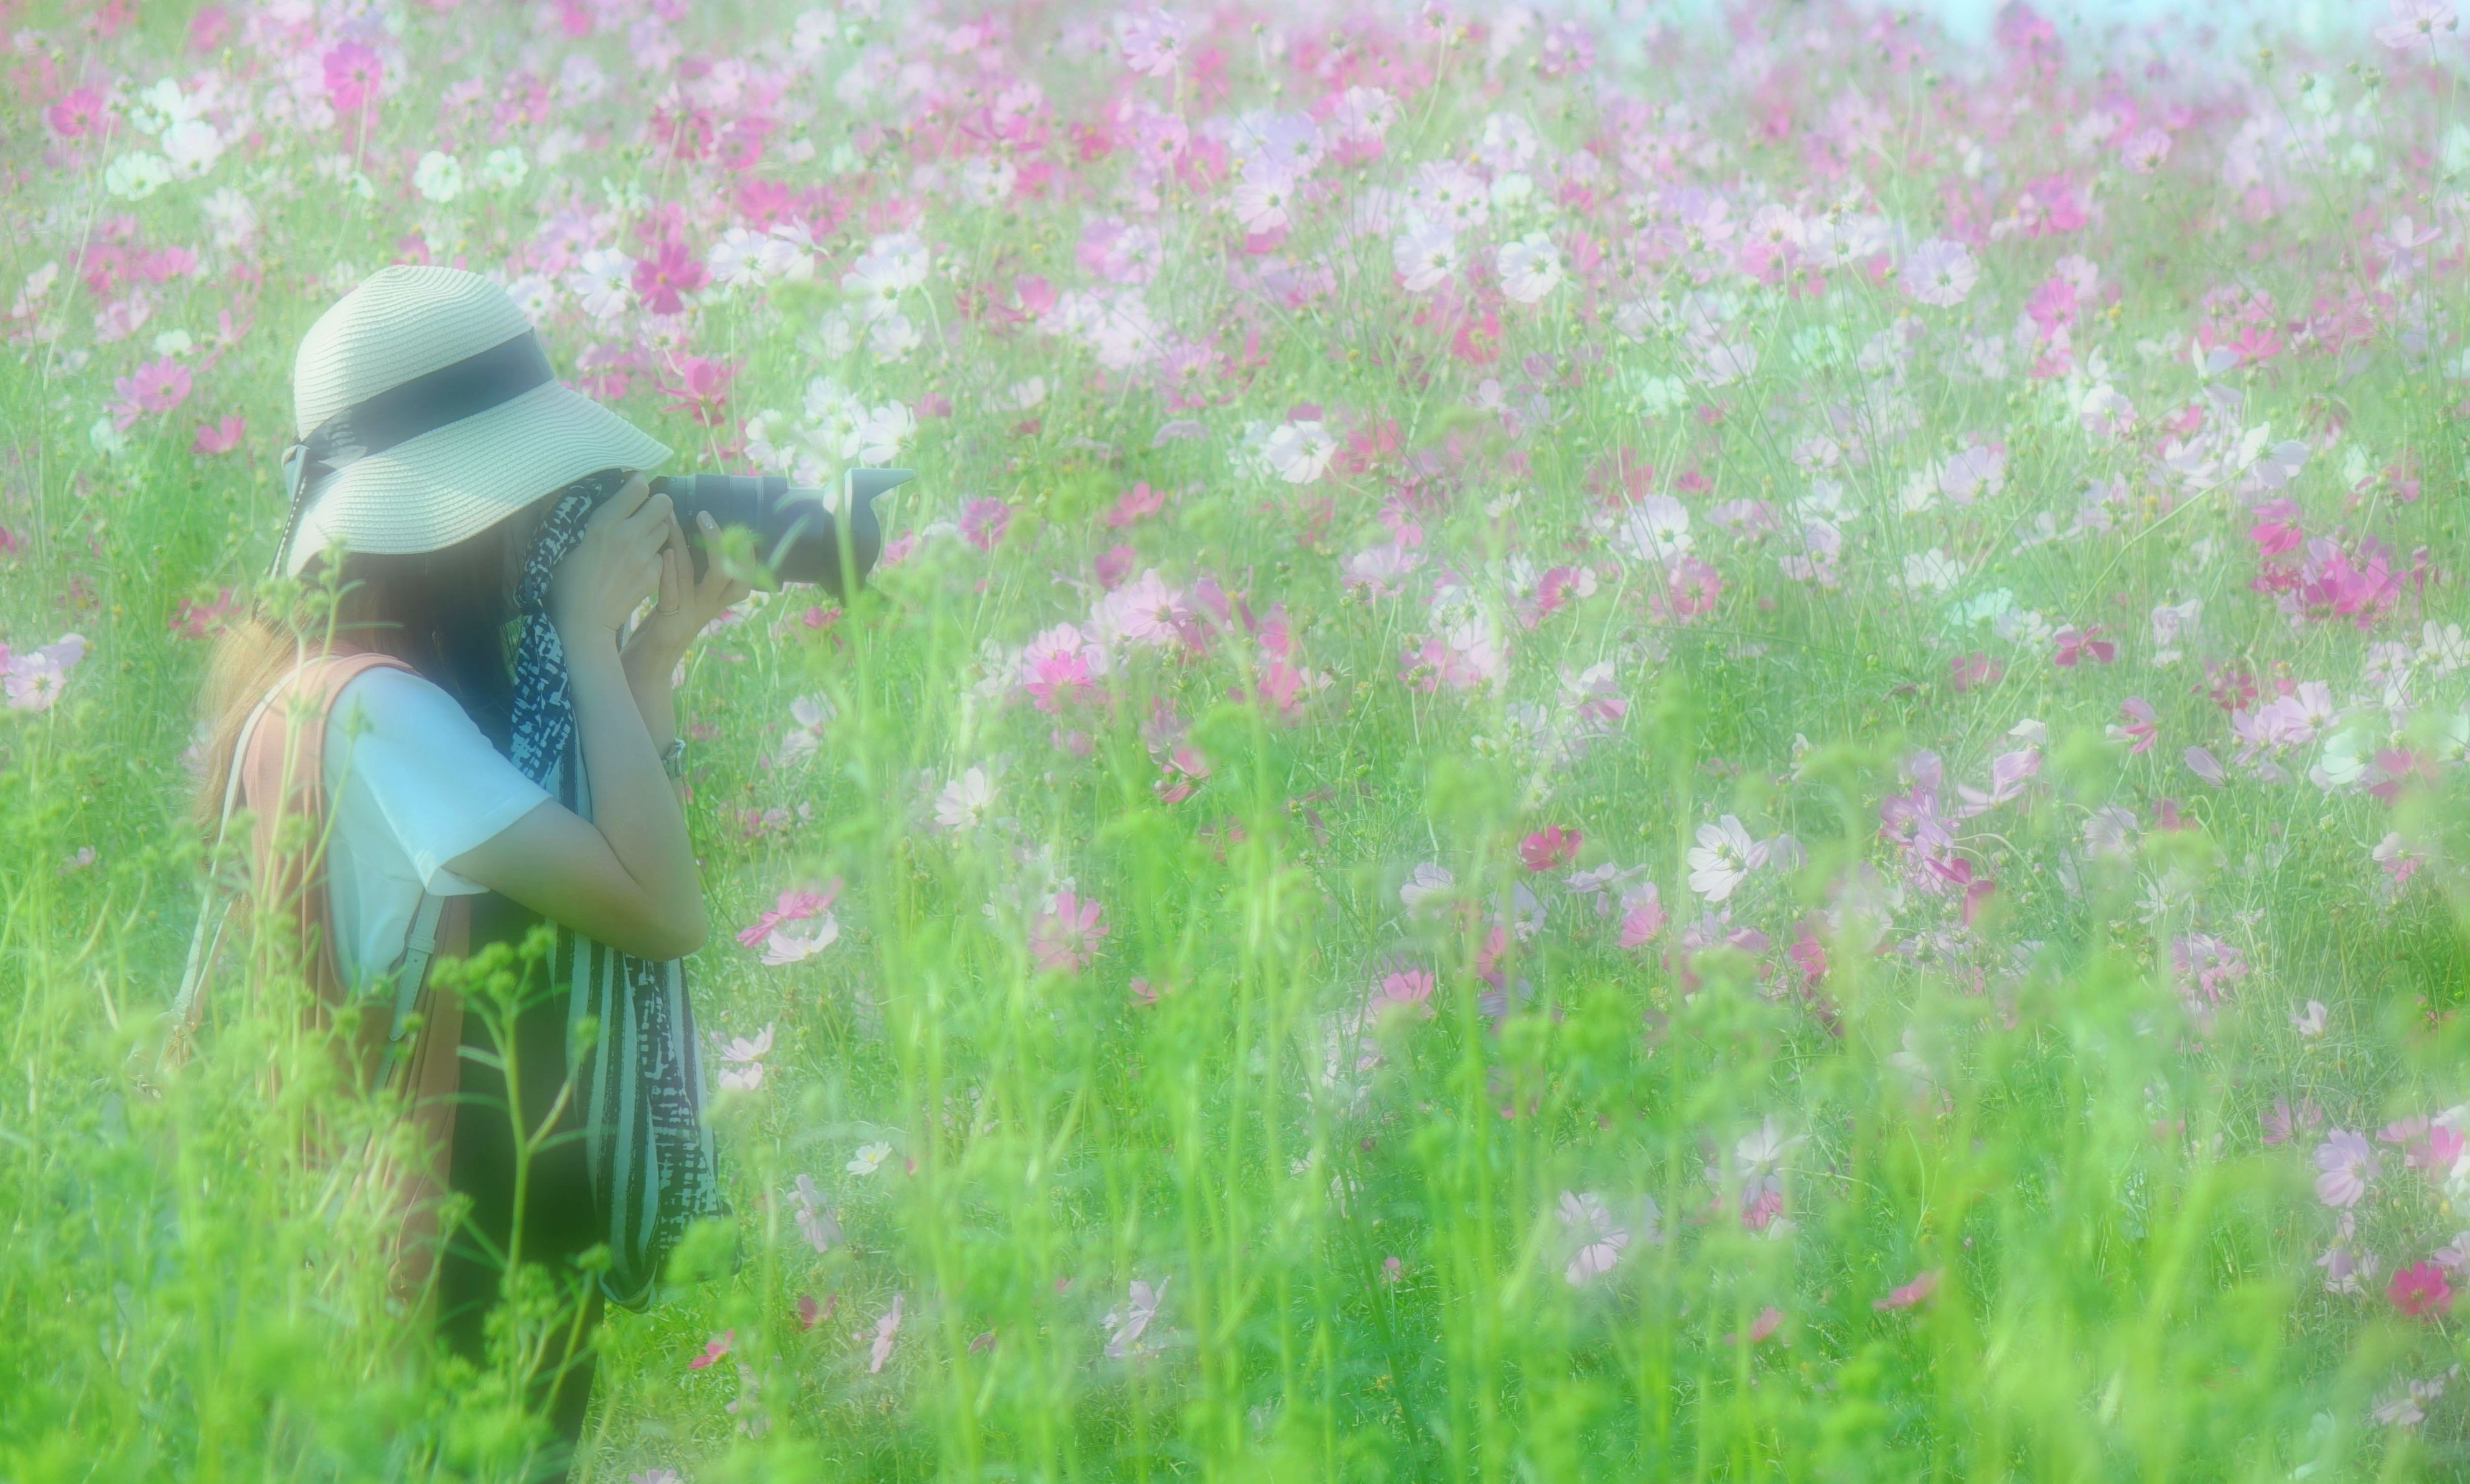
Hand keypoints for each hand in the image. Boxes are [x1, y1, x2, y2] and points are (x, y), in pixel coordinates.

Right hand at [545, 473, 673, 644]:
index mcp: (604, 522)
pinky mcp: (654, 574)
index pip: (639, 486)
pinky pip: (662, 555)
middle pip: (664, 503)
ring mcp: (645, 555)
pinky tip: (639, 565)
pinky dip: (655, 556)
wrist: (585, 621)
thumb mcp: (568, 543)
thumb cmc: (567, 581)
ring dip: (657, 529)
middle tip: (644, 513)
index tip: (634, 489)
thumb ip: (590, 519)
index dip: (638, 484)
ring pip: (667, 529)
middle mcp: (629, 535)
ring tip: (641, 539)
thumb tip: (605, 498)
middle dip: (656, 505)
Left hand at [623, 508, 754, 674]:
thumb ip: (691, 579)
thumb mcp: (685, 603)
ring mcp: (689, 615)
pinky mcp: (668, 622)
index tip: (744, 532)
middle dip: (724, 546)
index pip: (744, 580)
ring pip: (697, 577)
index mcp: (715, 604)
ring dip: (686, 543)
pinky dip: (670, 570)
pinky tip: (666, 552)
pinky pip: (672, 592)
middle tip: (707, 517)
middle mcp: (707, 609)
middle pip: (732, 578)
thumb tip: (691, 543)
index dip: (748, 558)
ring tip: (675, 519)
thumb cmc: (663, 630)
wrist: (647, 668)